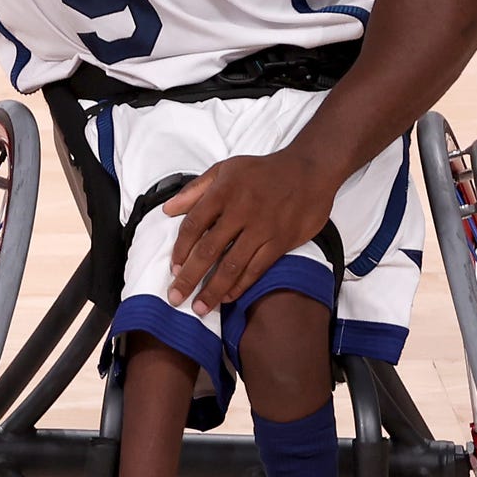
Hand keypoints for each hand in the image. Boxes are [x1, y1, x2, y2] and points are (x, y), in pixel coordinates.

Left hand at [160, 149, 342, 310]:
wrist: (308, 171)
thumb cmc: (263, 171)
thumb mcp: (225, 169)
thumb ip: (195, 190)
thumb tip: (168, 209)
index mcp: (223, 192)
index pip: (193, 225)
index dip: (180, 250)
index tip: (173, 269)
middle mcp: (240, 211)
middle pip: (208, 250)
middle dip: (189, 277)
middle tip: (176, 297)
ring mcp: (261, 228)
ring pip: (232, 265)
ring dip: (213, 289)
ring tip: (200, 307)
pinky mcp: (280, 241)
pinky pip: (257, 268)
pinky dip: (241, 285)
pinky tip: (228, 296)